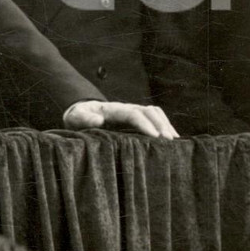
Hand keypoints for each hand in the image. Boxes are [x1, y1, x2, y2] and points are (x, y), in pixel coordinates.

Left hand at [63, 100, 178, 139]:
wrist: (80, 113)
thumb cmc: (78, 117)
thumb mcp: (75, 118)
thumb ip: (84, 118)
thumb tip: (99, 120)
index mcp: (112, 109)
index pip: (132, 113)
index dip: (144, 124)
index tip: (155, 136)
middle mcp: (126, 108)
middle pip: (148, 111)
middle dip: (160, 124)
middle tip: (169, 141)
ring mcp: (133, 112)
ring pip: (154, 113)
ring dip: (165, 124)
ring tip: (174, 142)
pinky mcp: (136, 119)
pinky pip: (154, 118)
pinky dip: (165, 125)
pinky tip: (172, 140)